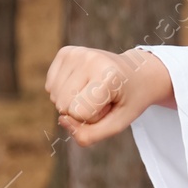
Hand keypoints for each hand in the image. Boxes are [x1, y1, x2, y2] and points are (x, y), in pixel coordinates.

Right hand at [45, 45, 173, 147]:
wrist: (137, 72)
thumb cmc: (128, 100)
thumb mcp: (118, 124)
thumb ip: (89, 135)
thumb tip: (62, 120)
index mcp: (108, 74)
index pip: (79, 113)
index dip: (93, 117)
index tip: (110, 104)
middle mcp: (89, 59)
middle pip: (63, 106)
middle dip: (82, 110)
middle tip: (104, 98)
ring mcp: (75, 53)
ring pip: (55, 97)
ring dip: (73, 101)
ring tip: (95, 90)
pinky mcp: (65, 52)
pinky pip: (50, 86)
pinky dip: (64, 91)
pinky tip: (83, 83)